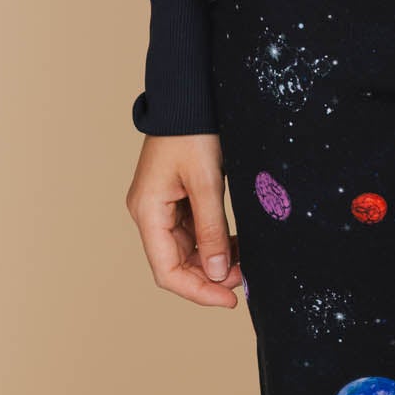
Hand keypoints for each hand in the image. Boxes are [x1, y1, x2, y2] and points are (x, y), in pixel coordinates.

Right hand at [126, 133, 242, 306]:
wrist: (188, 94)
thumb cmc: (192, 131)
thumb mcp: (206, 181)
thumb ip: (212, 230)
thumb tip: (219, 275)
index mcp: (148, 212)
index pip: (168, 271)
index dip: (198, 291)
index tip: (230, 299)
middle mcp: (149, 213)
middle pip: (176, 263)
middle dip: (210, 277)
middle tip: (245, 281)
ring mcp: (161, 206)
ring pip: (187, 249)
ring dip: (214, 260)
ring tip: (246, 264)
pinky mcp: (175, 197)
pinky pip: (193, 230)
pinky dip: (213, 241)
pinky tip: (236, 245)